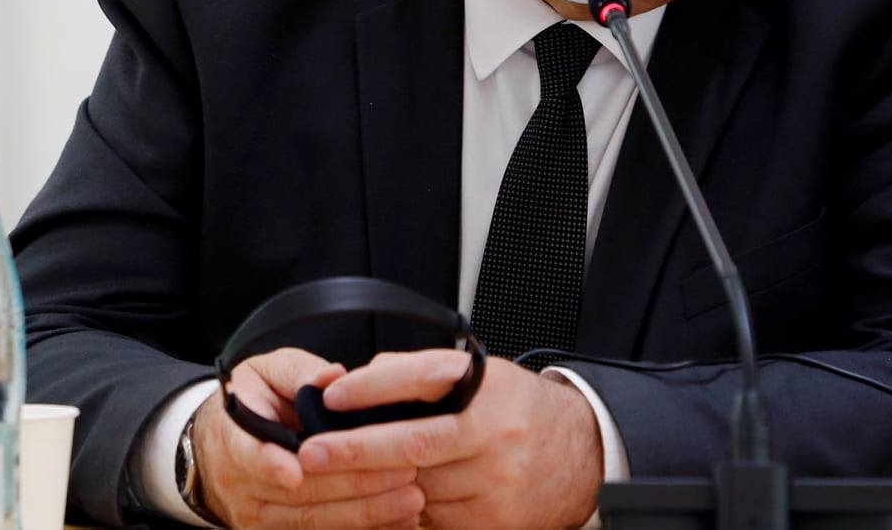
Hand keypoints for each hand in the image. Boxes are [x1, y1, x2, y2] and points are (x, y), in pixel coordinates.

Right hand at [193, 347, 426, 529]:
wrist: (216, 449)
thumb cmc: (253, 401)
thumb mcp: (266, 372)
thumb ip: (299, 371)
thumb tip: (332, 375)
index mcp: (234, 434)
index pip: (249, 452)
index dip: (270, 462)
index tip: (296, 470)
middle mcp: (241, 483)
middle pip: (299, 492)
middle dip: (354, 482)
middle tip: (404, 471)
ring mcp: (258, 516)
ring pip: (313, 520)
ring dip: (365, 512)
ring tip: (411, 498)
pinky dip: (360, 529)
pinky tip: (398, 520)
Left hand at [298, 352, 602, 528]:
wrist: (580, 454)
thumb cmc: (516, 410)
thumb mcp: (480, 376)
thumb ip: (421, 375)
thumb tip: (357, 383)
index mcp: (486, 385)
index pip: (423, 377)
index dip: (374, 386)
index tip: (333, 396)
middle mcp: (494, 431)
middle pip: (414, 444)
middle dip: (356, 451)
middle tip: (312, 453)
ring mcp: (498, 480)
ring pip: (419, 489)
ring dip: (382, 486)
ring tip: (353, 479)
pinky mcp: (497, 520)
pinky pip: (435, 521)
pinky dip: (409, 513)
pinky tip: (395, 501)